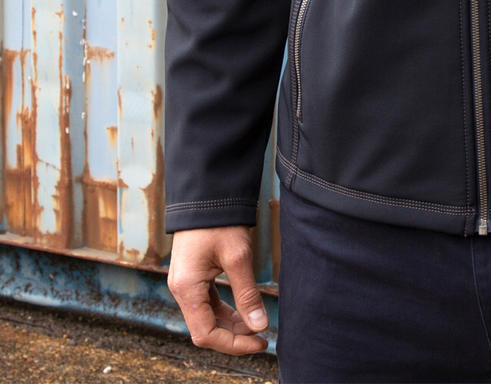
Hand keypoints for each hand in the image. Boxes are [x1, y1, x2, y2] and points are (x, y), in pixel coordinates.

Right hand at [167, 226, 268, 353]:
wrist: (207, 192)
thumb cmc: (220, 220)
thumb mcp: (238, 256)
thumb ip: (247, 294)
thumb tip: (260, 326)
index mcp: (187, 288)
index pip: (206, 334)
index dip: (233, 344)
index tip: (259, 341)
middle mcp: (181, 289)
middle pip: (205, 328)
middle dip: (234, 336)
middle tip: (262, 336)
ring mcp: (185, 282)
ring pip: (207, 316)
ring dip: (231, 324)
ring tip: (257, 324)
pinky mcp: (192, 275)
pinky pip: (207, 302)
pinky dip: (225, 310)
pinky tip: (244, 310)